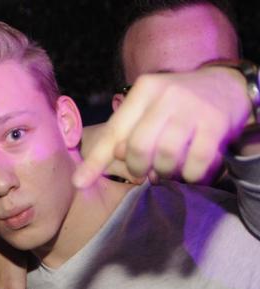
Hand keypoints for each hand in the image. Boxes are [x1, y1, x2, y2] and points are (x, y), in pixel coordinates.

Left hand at [74, 65, 251, 187]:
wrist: (228, 87)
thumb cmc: (174, 108)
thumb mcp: (145, 112)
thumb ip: (121, 136)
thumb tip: (103, 162)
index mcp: (143, 91)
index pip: (113, 132)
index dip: (95, 161)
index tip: (78, 184)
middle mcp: (167, 94)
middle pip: (138, 149)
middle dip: (138, 168)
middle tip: (146, 170)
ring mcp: (193, 108)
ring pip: (165, 159)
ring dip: (165, 173)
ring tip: (170, 168)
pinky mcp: (216, 124)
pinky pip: (194, 166)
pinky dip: (190, 177)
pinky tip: (191, 171)